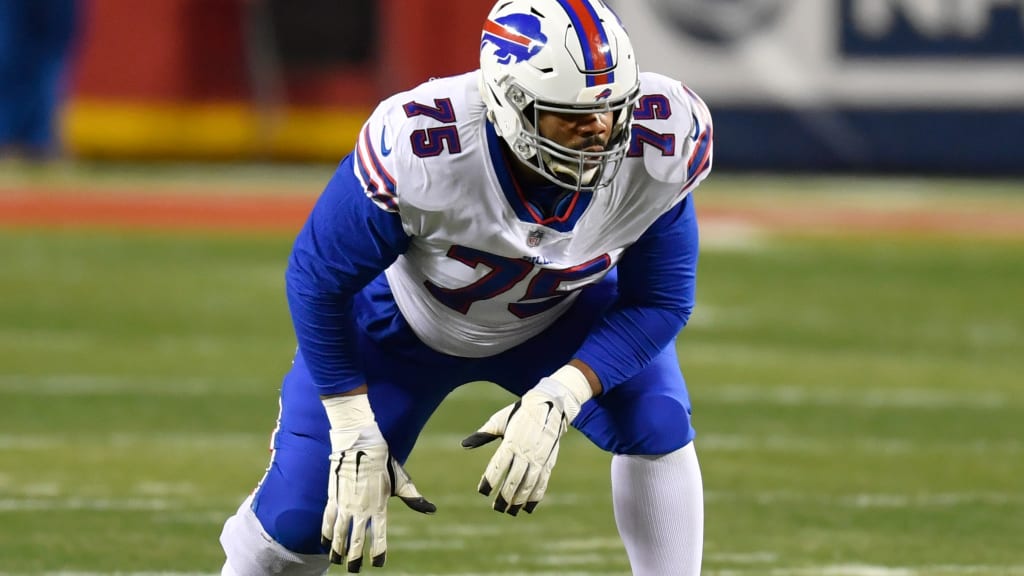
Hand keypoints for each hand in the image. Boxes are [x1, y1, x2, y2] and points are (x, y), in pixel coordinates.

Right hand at [321, 395, 434, 572]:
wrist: (360, 444)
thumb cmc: (383, 463)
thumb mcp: (401, 481)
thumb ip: (414, 499)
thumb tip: (432, 509)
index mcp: (379, 507)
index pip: (379, 536)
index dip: (378, 552)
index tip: (378, 564)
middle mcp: (361, 509)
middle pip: (355, 541)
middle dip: (354, 559)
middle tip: (354, 570)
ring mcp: (345, 504)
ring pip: (339, 534)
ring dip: (338, 550)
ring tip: (337, 562)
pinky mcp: (334, 498)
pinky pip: (327, 520)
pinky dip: (326, 533)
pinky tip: (325, 544)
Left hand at [462, 366, 592, 514]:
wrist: (550, 405)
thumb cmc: (520, 412)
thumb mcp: (499, 420)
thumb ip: (483, 435)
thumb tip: (464, 444)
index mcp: (511, 442)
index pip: (498, 466)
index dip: (489, 480)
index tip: (482, 491)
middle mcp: (525, 452)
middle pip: (513, 480)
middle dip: (504, 496)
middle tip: (496, 508)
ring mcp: (538, 459)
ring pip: (528, 484)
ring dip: (519, 500)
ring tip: (510, 511)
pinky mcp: (549, 462)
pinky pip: (542, 483)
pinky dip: (536, 497)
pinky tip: (528, 507)